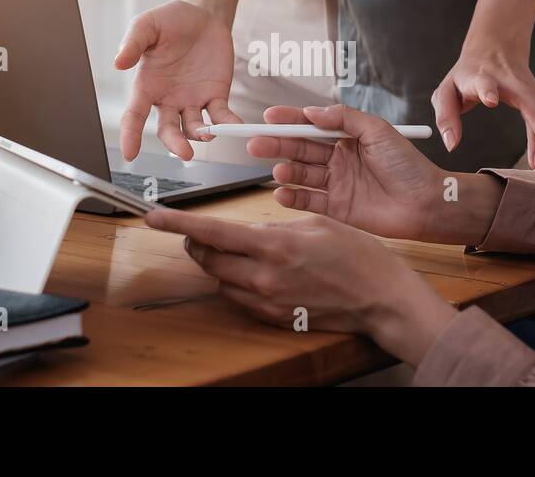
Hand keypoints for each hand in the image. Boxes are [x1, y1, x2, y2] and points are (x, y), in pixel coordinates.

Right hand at [114, 0, 241, 159]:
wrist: (201, 14)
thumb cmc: (169, 21)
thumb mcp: (146, 25)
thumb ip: (133, 42)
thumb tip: (118, 62)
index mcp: (147, 86)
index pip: (135, 115)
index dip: (131, 135)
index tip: (130, 153)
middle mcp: (168, 99)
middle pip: (168, 129)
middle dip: (175, 143)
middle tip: (184, 152)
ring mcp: (193, 99)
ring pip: (194, 127)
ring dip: (201, 134)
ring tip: (209, 134)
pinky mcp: (215, 94)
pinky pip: (221, 115)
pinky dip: (228, 123)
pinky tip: (235, 126)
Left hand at [144, 209, 458, 367]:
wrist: (381, 298)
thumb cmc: (358, 256)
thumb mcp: (316, 223)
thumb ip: (273, 227)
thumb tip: (246, 232)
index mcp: (273, 247)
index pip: (211, 233)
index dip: (177, 223)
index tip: (153, 216)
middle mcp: (264, 278)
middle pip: (207, 259)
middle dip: (196, 242)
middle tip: (198, 230)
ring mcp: (267, 302)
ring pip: (220, 280)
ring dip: (218, 263)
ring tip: (236, 250)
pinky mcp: (274, 318)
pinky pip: (239, 298)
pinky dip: (236, 282)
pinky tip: (255, 272)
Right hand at [246, 104, 502, 244]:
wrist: (426, 203)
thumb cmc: (407, 165)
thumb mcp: (378, 130)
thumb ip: (343, 118)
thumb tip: (311, 112)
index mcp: (348, 138)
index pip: (312, 126)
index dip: (290, 121)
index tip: (269, 117)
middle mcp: (338, 159)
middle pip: (300, 149)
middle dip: (277, 145)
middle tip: (256, 143)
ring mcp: (336, 184)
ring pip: (302, 174)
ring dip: (286, 171)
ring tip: (279, 170)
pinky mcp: (337, 209)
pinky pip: (308, 201)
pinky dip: (292, 197)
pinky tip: (281, 192)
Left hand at [432, 46, 534, 168]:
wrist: (493, 47)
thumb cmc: (465, 76)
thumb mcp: (446, 91)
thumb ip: (445, 117)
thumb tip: (451, 145)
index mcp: (480, 77)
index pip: (483, 81)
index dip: (487, 90)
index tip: (491, 101)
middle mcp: (508, 81)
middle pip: (526, 96)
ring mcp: (527, 88)